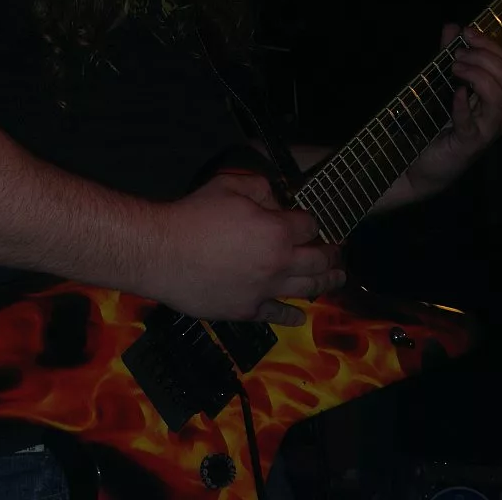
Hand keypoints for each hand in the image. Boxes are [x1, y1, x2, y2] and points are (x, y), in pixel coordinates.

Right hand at [155, 174, 344, 325]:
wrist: (163, 252)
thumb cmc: (194, 215)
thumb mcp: (230, 185)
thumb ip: (261, 188)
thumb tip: (276, 200)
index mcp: (277, 230)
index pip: (310, 225)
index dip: (311, 221)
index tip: (310, 221)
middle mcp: (279, 263)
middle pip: (318, 260)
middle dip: (332, 254)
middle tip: (338, 252)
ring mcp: (265, 291)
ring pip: (307, 289)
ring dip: (327, 283)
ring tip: (337, 278)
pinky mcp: (247, 310)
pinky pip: (277, 315)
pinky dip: (292, 315)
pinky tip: (301, 315)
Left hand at [409, 23, 501, 191]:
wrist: (423, 162)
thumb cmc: (438, 123)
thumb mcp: (443, 82)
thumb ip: (448, 55)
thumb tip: (452, 27)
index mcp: (500, 97)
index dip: (489, 44)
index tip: (466, 32)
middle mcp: (501, 114)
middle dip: (484, 57)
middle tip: (457, 53)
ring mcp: (488, 130)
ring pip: (499, 96)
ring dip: (477, 75)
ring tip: (454, 66)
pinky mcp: (470, 144)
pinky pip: (472, 122)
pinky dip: (463, 105)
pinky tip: (455, 93)